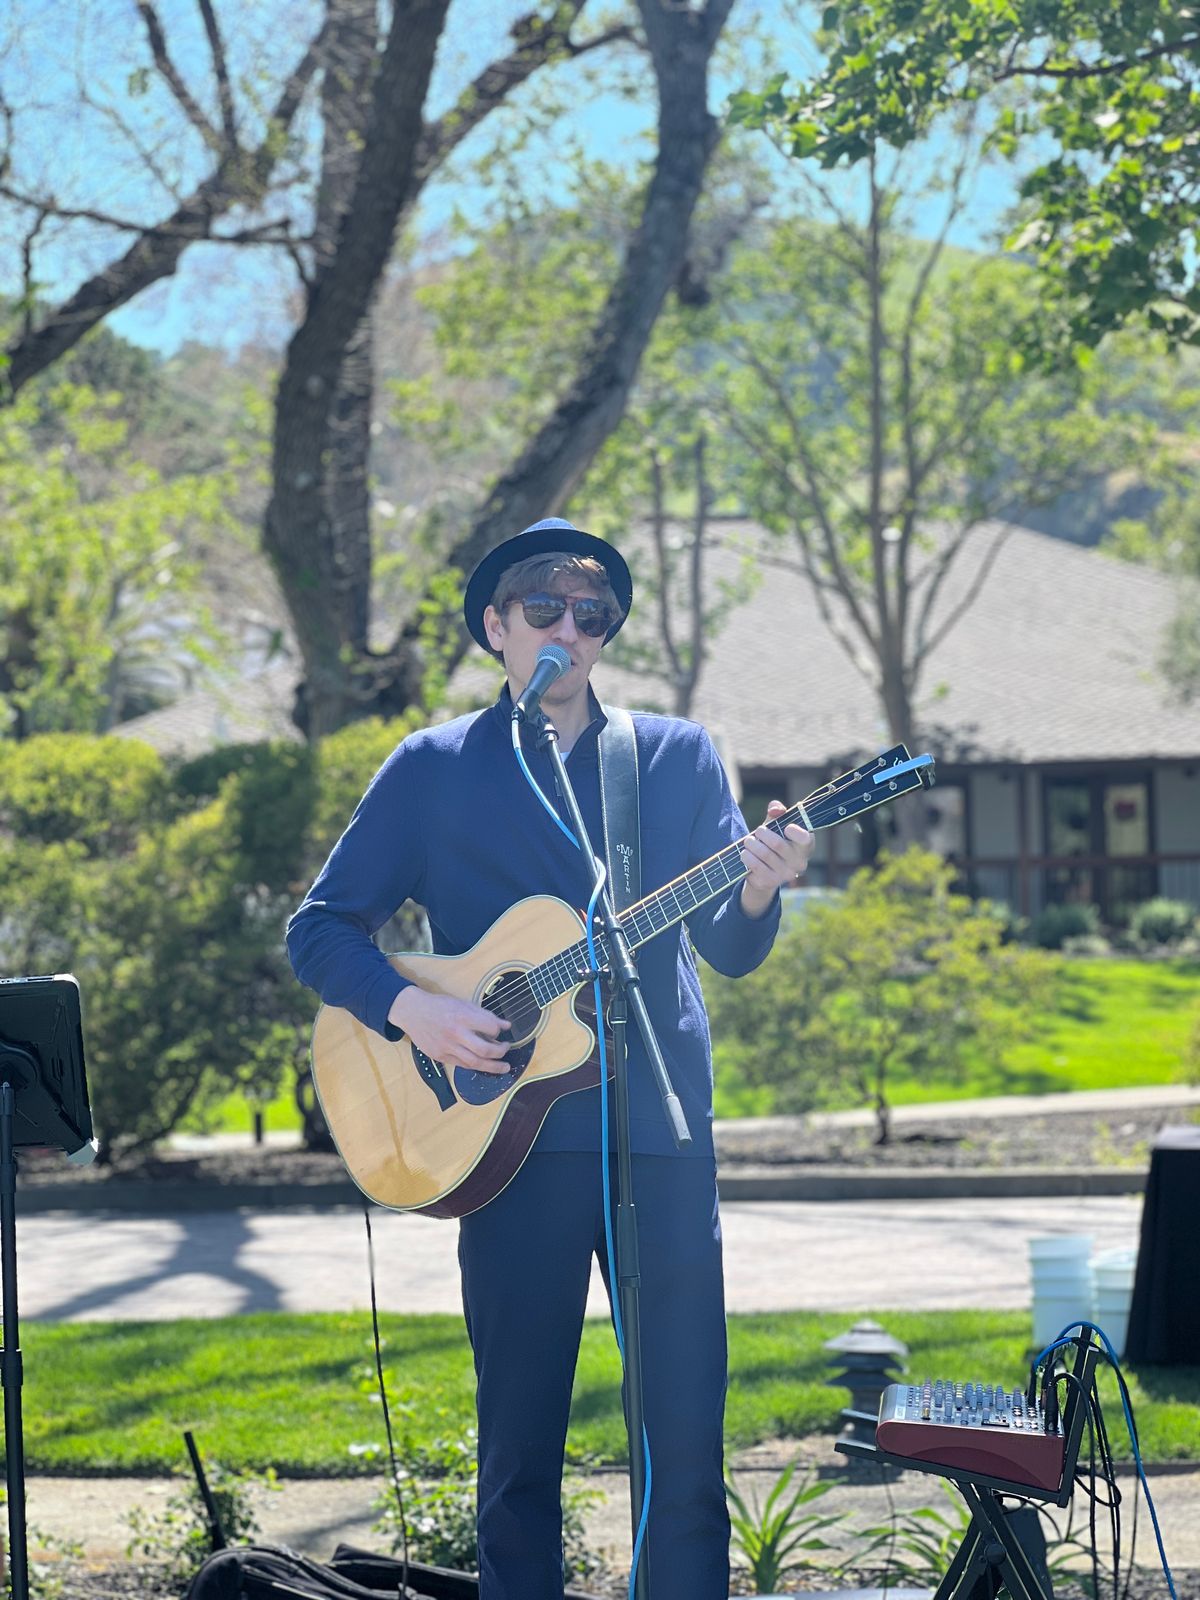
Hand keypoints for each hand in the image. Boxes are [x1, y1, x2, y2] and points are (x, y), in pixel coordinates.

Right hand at [388, 987, 512, 1074]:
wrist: (412, 1012)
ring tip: (503, 1067)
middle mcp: (455, 1033)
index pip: (490, 1027)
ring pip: (475, 1063)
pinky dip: (475, 1065)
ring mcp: (447, 1047)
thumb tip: (506, 1025)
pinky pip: (462, 1065)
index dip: (499, 1030)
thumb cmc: (439, 1005)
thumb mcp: (463, 1004)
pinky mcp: (440, 1057)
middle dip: (500, 1052)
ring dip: (492, 1066)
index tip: (500, 1031)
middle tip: (506, 1049)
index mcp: (462, 1016)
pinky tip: (483, 1064)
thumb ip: (485, 1015)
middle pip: (485, 1050)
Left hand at [739, 800, 813, 917]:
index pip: (805, 839)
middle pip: (778, 844)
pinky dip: (747, 856)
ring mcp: (786, 875)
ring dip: (752, 844)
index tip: (787, 827)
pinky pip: (755, 866)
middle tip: (758, 831)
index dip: (796, 832)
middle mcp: (799, 863)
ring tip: (748, 842)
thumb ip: (778, 811)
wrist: (764, 871)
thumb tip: (775, 809)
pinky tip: (745, 853)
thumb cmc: (774, 840)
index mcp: (805, 846)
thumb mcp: (777, 824)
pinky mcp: (770, 882)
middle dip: (763, 833)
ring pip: (764, 854)